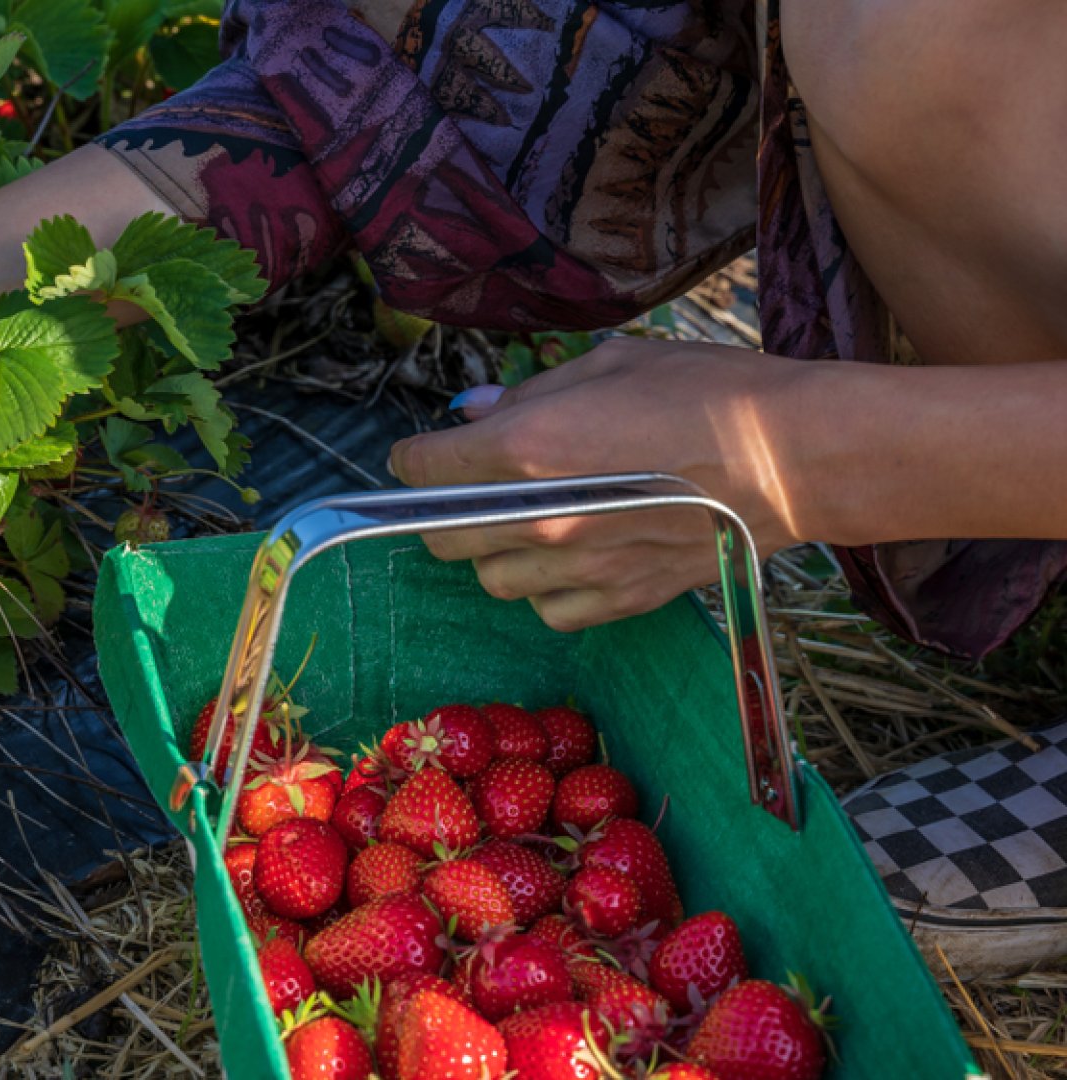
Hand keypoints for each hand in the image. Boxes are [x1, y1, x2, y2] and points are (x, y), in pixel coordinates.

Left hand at [387, 337, 824, 631]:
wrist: (795, 457)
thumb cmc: (709, 394)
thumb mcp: (610, 365)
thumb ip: (531, 395)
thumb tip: (477, 412)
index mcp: (527, 449)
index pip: (424, 469)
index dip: (415, 459)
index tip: (422, 455)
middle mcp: (540, 517)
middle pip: (443, 537)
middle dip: (443, 511)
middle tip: (469, 489)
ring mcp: (579, 566)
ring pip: (492, 580)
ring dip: (496, 552)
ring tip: (530, 522)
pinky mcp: (620, 599)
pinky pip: (549, 610)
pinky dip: (546, 589)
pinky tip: (573, 557)